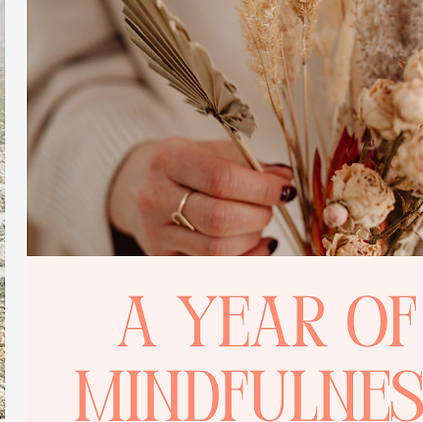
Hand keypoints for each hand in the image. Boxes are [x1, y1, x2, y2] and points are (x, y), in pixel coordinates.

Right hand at [108, 136, 294, 255]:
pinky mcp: (162, 258)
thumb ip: (250, 164)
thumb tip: (284, 179)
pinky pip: (212, 270)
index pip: (222, 180)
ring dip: (251, 239)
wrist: (138, 185)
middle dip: (258, 216)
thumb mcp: (213, 151)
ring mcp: (156, 232)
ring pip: (217, 250)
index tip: (283, 190)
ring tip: (256, 224)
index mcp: (168, 159)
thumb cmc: (185, 166)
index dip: (261, 189)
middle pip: (220, 219)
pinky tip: (256, 245)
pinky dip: (245, 260)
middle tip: (268, 208)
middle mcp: (155, 197)